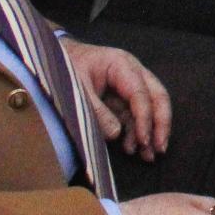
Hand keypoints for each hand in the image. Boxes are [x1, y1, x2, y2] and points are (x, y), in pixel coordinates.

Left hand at [60, 37, 170, 159]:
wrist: (53, 58)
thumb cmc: (65, 67)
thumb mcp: (76, 88)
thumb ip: (96, 110)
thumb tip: (116, 134)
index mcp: (122, 65)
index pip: (141, 93)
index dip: (145, 118)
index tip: (144, 140)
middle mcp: (132, 73)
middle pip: (157, 97)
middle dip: (161, 124)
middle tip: (159, 148)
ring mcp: (128, 86)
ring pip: (149, 108)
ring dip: (150, 132)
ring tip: (147, 156)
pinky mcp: (121, 98)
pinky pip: (134, 115)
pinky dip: (135, 132)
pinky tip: (131, 148)